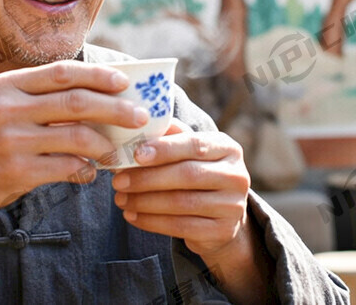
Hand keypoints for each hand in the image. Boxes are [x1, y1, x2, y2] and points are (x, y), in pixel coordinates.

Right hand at [0, 61, 148, 236]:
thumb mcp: (2, 106)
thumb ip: (41, 99)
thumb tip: (98, 96)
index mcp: (8, 85)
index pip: (62, 72)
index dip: (98, 75)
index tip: (125, 81)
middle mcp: (8, 107)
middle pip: (76, 102)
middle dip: (115, 108)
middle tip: (140, 116)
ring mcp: (11, 140)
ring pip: (76, 136)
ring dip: (105, 144)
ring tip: (117, 151)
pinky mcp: (16, 170)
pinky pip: (65, 168)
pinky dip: (85, 170)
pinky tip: (91, 172)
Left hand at [110, 119, 251, 257]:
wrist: (222, 217)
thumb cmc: (198, 175)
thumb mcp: (190, 152)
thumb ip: (171, 136)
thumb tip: (140, 124)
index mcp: (228, 148)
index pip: (195, 144)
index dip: (164, 149)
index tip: (135, 154)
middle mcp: (236, 175)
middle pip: (188, 175)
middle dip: (148, 178)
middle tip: (118, 181)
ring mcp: (233, 205)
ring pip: (182, 203)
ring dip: (145, 202)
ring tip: (120, 199)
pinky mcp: (223, 231)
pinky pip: (181, 227)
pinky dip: (152, 222)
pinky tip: (132, 216)